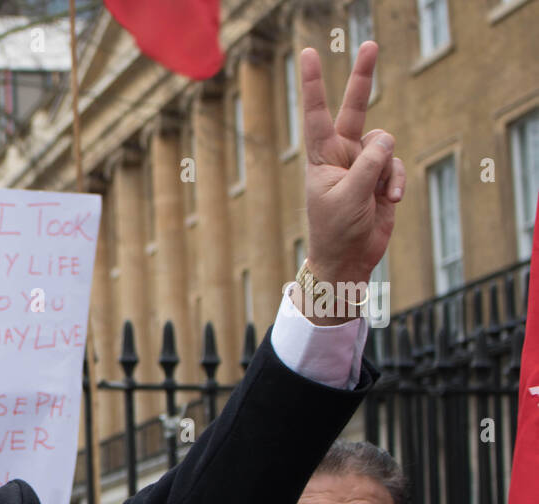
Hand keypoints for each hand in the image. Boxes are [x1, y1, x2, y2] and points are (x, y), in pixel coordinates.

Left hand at [301, 41, 403, 295]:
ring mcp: (363, 164)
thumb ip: (367, 164)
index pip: (316, 114)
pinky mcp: (382, 176)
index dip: (313, 84)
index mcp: (321, 157)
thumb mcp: (348, 196)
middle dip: (363, 77)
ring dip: (386, 170)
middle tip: (370, 44)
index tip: (308, 53)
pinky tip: (390, 200)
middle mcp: (341, 154)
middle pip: (355, 109)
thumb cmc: (336, 230)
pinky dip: (395, 182)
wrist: (349, 259)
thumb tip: (386, 137)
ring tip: (377, 195)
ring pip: (385, 145)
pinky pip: (395, 166)